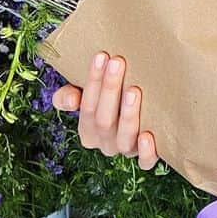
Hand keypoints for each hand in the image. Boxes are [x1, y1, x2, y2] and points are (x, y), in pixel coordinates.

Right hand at [51, 52, 158, 169]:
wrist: (137, 111)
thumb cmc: (110, 98)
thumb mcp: (85, 93)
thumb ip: (68, 95)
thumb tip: (71, 99)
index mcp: (87, 130)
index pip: (86, 106)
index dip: (93, 81)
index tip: (101, 55)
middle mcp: (105, 143)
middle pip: (104, 120)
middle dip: (110, 89)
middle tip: (118, 62)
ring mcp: (126, 150)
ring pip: (123, 139)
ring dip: (128, 115)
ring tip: (134, 90)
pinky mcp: (146, 157)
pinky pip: (145, 161)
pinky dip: (146, 151)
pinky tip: (148, 136)